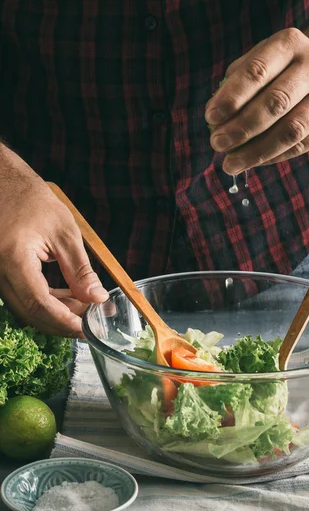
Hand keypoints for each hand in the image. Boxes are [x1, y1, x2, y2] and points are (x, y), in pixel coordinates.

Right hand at [0, 148, 107, 336]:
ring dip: (56, 312)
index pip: (40, 304)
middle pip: (31, 313)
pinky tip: (68, 296)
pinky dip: (46, 301)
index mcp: (12, 259)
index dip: (65, 320)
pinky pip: (22, 297)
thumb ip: (80, 270)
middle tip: (92, 320)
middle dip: (63, 321)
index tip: (88, 328)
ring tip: (85, 305)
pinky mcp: (0, 274)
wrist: (1, 182)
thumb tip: (97, 298)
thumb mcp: (64, 232)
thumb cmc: (31, 199)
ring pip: (26, 308)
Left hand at [206, 28, 308, 172]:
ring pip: (291, 131)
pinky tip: (253, 162)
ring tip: (230, 164)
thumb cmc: (276, 72)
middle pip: (276, 102)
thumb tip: (214, 122)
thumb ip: (234, 87)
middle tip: (216, 144)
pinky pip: (301, 146)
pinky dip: (273, 157)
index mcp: (290, 43)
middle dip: (242, 128)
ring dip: (256, 151)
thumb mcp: (256, 64)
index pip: (257, 71)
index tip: (210, 118)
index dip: (232, 97)